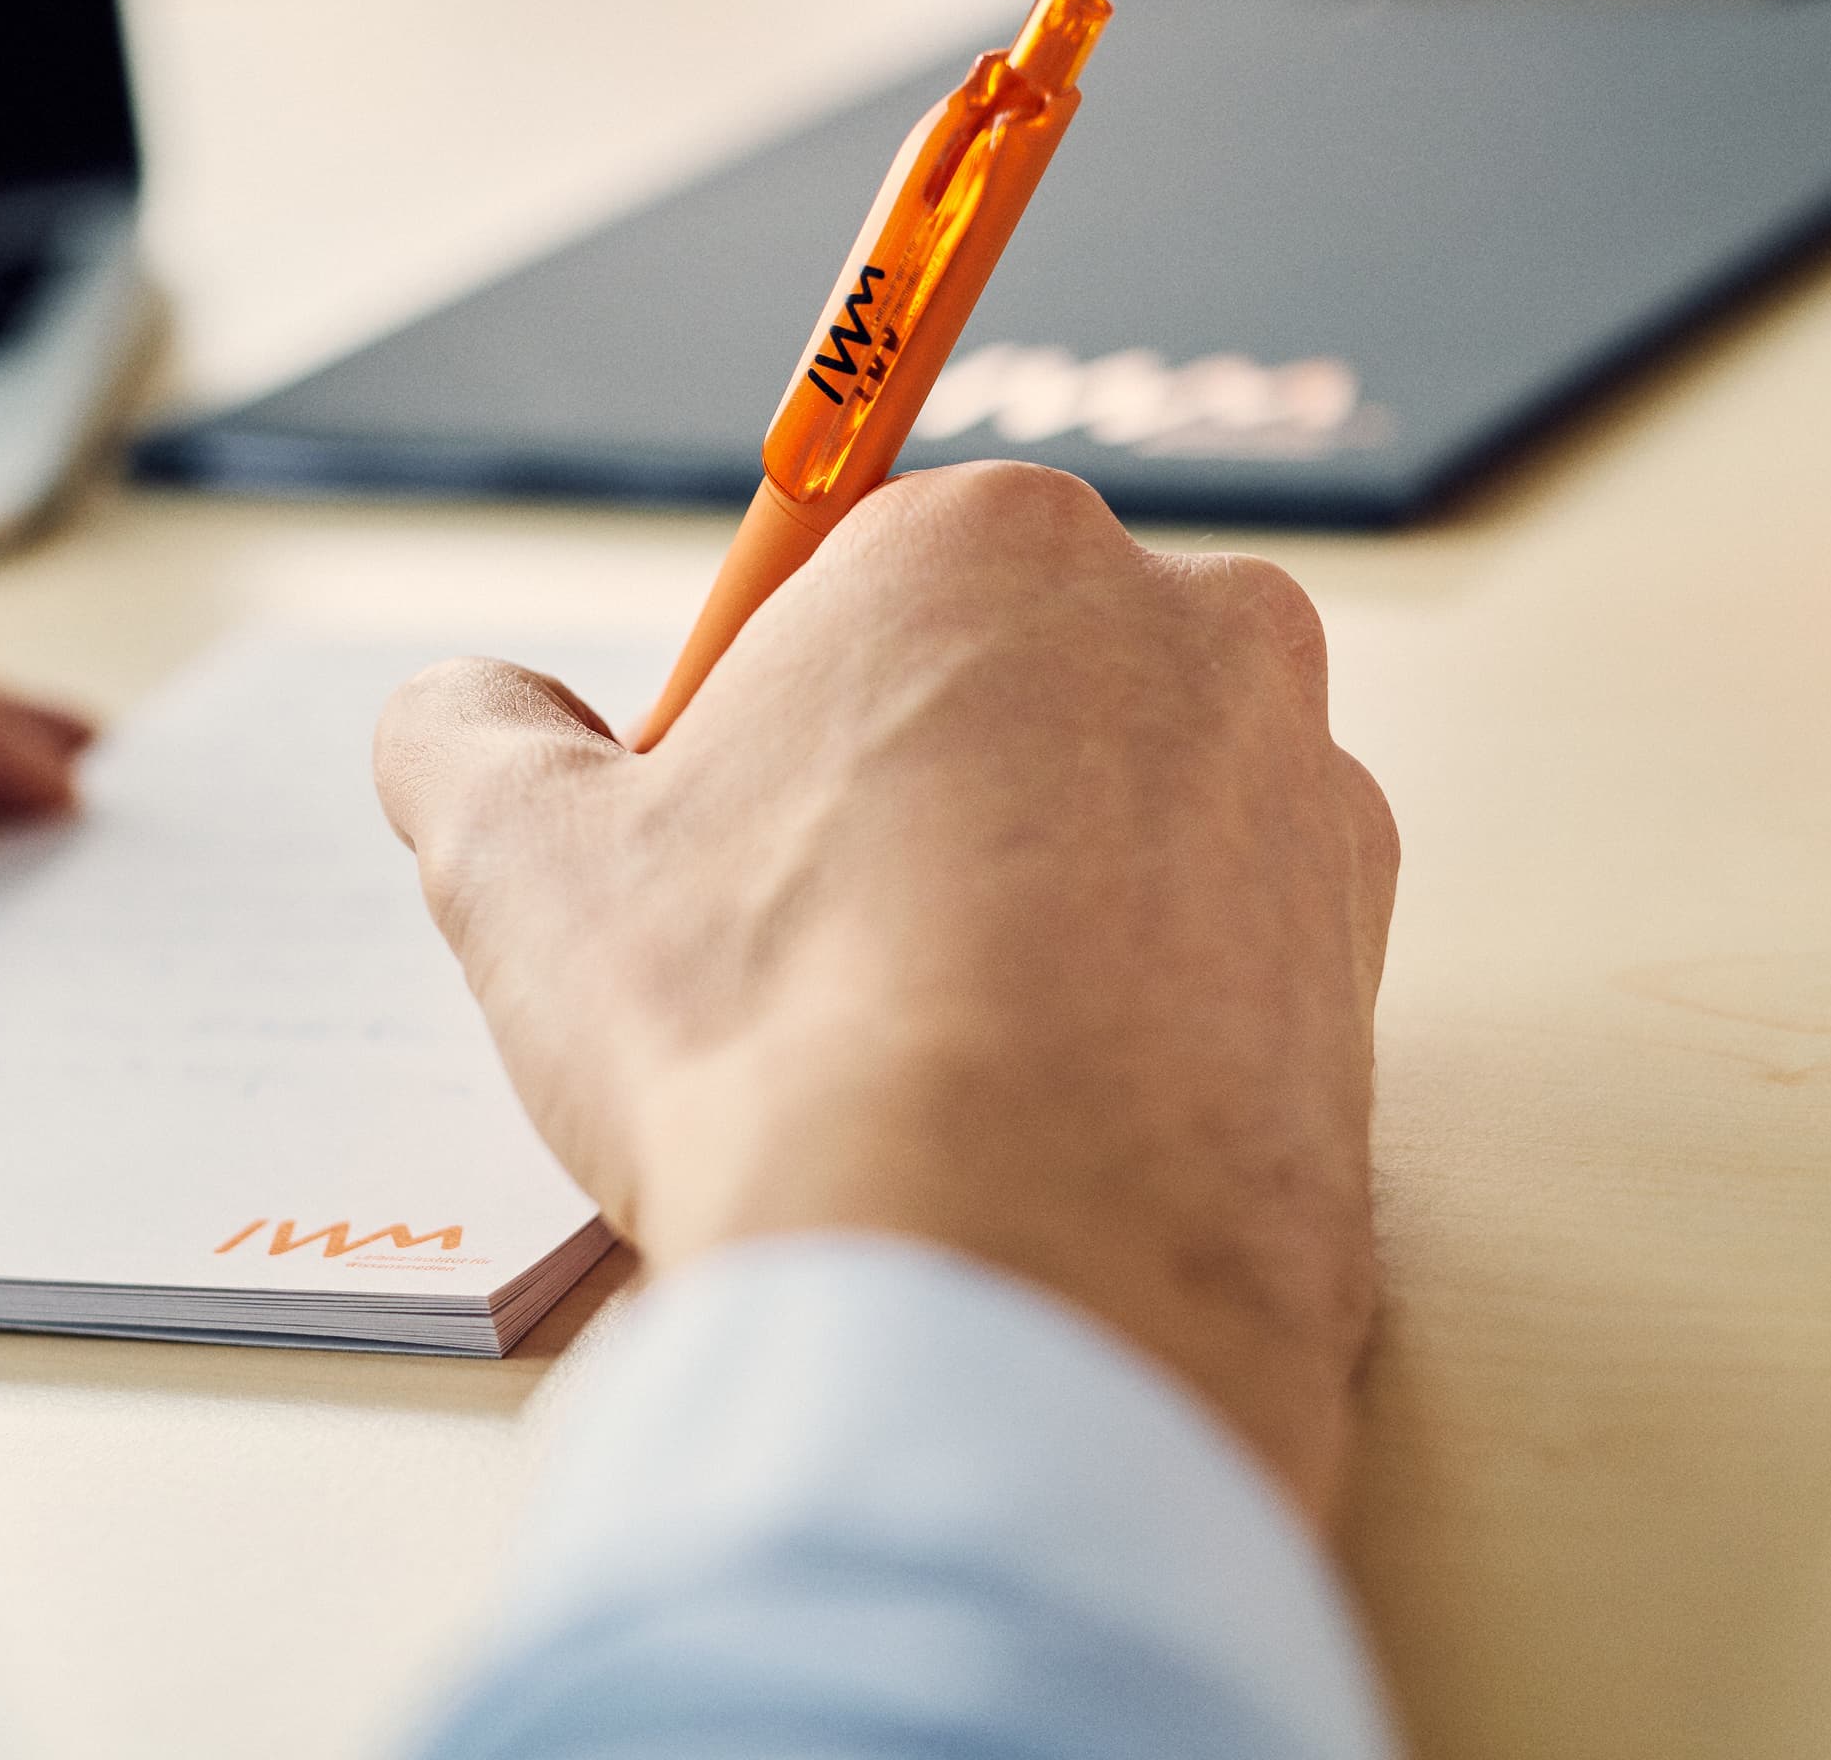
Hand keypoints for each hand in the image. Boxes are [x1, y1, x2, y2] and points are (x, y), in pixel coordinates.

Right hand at [376, 462, 1396, 1529]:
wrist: (1020, 1291)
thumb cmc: (777, 1041)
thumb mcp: (522, 862)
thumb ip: (469, 739)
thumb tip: (463, 717)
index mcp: (990, 539)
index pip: (849, 590)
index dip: (758, 730)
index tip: (722, 851)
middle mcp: (1190, 626)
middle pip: (999, 691)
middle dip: (905, 805)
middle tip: (803, 968)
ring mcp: (1305, 797)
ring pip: (1111, 828)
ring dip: (1023, 918)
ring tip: (920, 1070)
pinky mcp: (1367, 968)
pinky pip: (1207, 963)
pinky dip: (1126, 1026)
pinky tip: (1032, 1128)